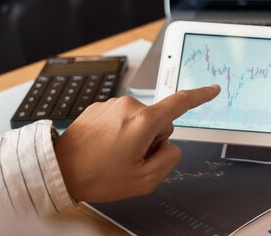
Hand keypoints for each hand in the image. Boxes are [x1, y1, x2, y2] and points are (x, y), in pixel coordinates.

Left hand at [54, 85, 220, 201]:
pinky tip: (104, 147)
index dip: (201, 96)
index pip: (181, 103)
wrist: (58, 169)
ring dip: (134, 136)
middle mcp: (130, 106)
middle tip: (131, 159)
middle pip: (160, 121)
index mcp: (144, 121)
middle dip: (153, 139)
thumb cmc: (97, 176)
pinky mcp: (100, 107)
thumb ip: (170, 160)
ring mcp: (113, 104)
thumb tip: (170, 146)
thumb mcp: (144, 180)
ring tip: (113, 155)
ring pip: (140, 120)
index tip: (213, 90)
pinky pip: (122, 118)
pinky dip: (119, 132)